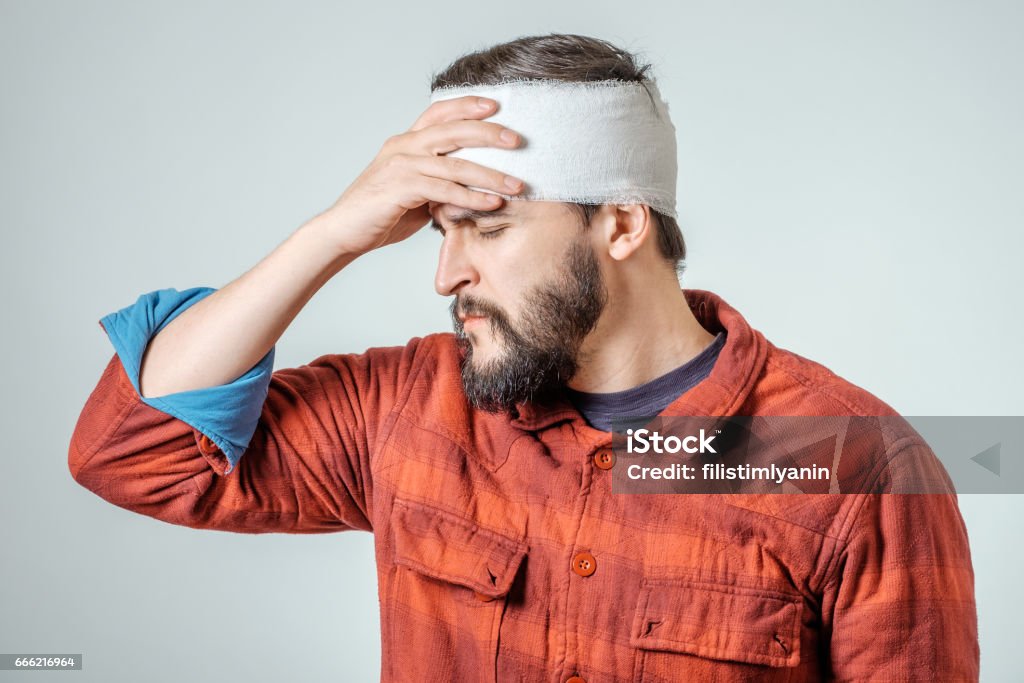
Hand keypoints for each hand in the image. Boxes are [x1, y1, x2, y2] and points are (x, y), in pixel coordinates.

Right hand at [315, 96, 522, 256]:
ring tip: (517, 184)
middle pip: (453, 130)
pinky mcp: (401, 188)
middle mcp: (403, 146)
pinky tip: (492, 203)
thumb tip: (470, 189)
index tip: (496, 105)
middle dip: (489, 133)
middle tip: (518, 140)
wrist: (342, 233)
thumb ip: (439, 184)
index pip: (440, 113)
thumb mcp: (415, 193)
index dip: (467, 105)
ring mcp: (400, 165)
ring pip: (455, 164)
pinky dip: (471, 197)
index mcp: (405, 142)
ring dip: (490, 175)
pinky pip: (444, 190)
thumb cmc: (380, 214)